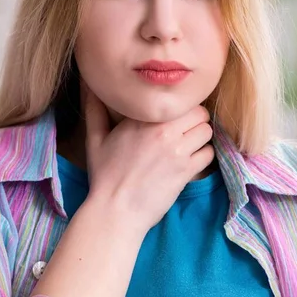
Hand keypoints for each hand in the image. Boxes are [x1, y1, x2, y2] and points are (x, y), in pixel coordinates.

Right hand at [82, 81, 214, 233]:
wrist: (115, 211)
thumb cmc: (104, 175)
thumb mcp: (95, 139)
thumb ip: (95, 109)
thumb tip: (88, 85)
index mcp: (141, 119)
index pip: (176, 99)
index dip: (179, 107)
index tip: (175, 114)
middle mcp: (162, 130)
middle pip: (198, 112)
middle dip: (195, 119)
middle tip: (186, 129)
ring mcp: (176, 150)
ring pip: (206, 131)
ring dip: (200, 136)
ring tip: (190, 144)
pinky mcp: (186, 171)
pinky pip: (208, 153)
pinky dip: (203, 155)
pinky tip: (191, 160)